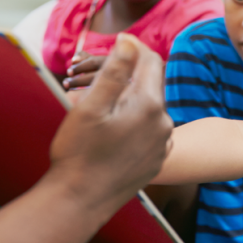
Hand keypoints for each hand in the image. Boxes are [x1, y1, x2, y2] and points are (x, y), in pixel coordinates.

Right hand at [48, 34, 172, 209]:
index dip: (134, 47)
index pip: (151, 60)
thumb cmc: (79, 153)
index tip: (117, 41)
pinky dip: (134, 123)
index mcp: (149, 105)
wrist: (79, 202)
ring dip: (131, 101)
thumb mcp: (91, 106)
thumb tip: (129, 41)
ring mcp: (161, 145)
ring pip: (149, 109)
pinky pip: (149, 131)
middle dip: (130, 75)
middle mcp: (163, 124)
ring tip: (102, 108)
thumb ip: (114, 70)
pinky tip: (112, 132)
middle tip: (101, 76)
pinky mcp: (155, 161)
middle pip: (151, 85)